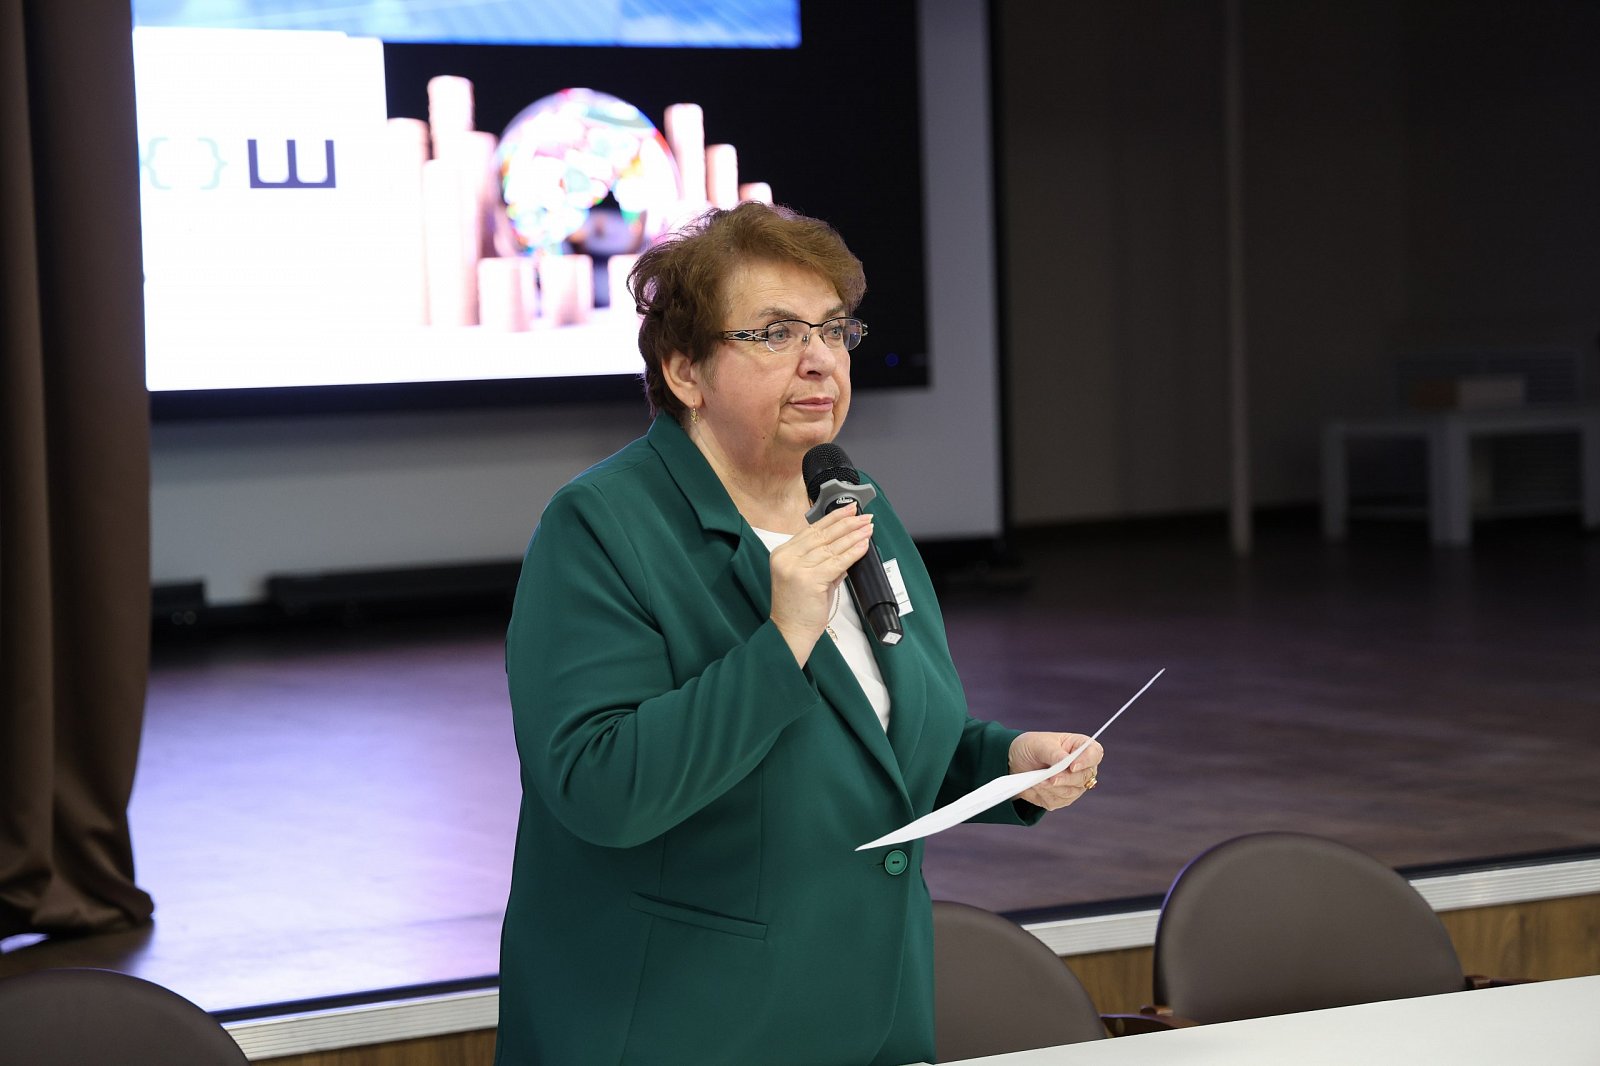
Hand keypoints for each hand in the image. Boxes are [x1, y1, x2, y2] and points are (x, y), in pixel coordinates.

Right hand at [768, 503, 874, 665]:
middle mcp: (787, 557)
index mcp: (782, 553)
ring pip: (831, 546)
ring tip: (868, 528)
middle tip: (864, 516)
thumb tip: (847, 546)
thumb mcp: (809, 578)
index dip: (832, 518)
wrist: (790, 632)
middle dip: (846, 523)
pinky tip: (863, 545)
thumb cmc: (798, 609)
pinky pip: (837, 561)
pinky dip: (852, 552)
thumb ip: (825, 562)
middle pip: (822, 534)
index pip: (811, 530)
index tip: (849, 509)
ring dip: (853, 535)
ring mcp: (796, 568)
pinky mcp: (809, 579)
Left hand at [1008, 732, 1102, 810]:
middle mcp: (1082, 768)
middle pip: (1084, 777)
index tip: (1073, 766)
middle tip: (1051, 778)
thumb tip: (1065, 762)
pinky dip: (1044, 794)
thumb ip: (1054, 753)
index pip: (1094, 754)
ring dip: (1052, 788)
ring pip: (1070, 792)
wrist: (1017, 761)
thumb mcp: (1040, 744)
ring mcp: (1074, 785)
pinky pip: (1057, 801)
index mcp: (1080, 747)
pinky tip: (1034, 787)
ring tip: (1036, 781)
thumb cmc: (1032, 747)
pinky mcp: (1062, 798)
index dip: (1087, 760)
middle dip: (1066, 779)